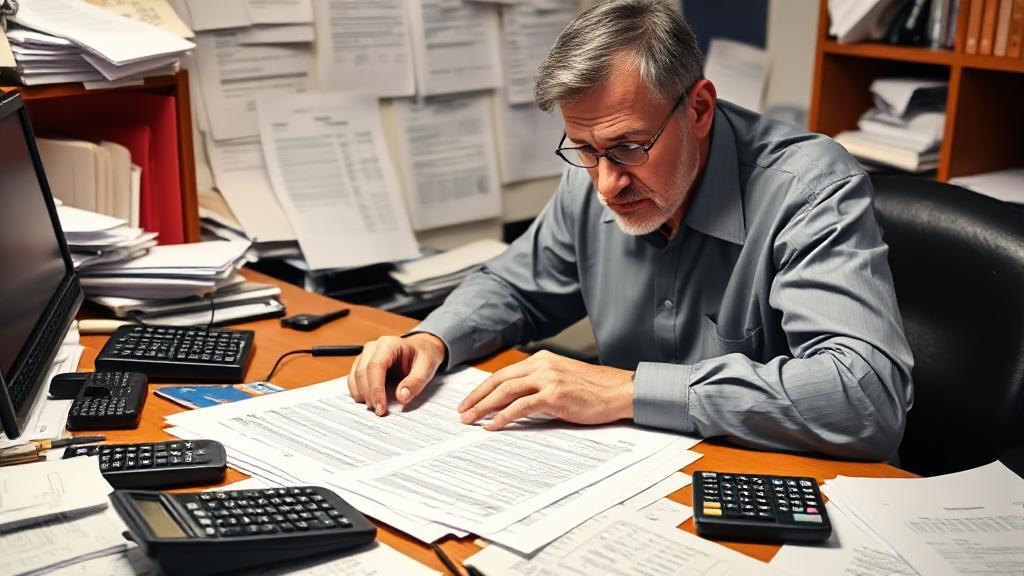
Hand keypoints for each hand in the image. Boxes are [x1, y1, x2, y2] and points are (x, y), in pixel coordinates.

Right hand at [347, 333, 446, 415]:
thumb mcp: (427, 368)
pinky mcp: (363, 364)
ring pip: (355, 376)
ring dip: (361, 394)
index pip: (376, 366)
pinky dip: (357, 391)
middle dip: (368, 394)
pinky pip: (354, 378)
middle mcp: (374, 347)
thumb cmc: (424, 355)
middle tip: (379, 411)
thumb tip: (401, 397)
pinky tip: (367, 401)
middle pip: (362, 372)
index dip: (376, 389)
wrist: (422, 348)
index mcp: (390, 344)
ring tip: (374, 407)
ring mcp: (366, 355)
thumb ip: (415, 383)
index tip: (381, 406)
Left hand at [458, 350, 633, 430]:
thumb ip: (540, 384)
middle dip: (476, 397)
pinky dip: (503, 416)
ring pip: (505, 391)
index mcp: (542, 359)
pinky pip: (521, 406)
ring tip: (470, 419)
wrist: (619, 391)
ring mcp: (548, 379)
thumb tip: (516, 401)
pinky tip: (493, 425)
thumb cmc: (594, 389)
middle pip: (499, 380)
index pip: (504, 373)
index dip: (483, 388)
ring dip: (484, 407)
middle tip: (461, 412)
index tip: (469, 400)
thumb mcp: (562, 379)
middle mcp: (542, 365)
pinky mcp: (554, 395)